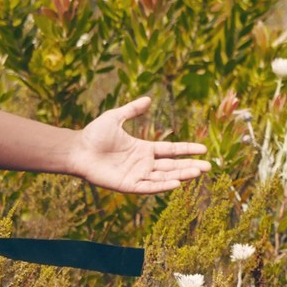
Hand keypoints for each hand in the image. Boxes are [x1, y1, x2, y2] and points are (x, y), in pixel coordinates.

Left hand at [70, 97, 211, 193]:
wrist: (77, 149)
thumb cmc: (93, 134)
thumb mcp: (116, 117)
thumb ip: (132, 109)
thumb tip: (148, 99)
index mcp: (143, 149)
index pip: (171, 151)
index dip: (187, 150)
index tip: (203, 150)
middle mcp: (143, 164)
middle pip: (172, 166)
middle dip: (190, 166)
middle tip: (209, 167)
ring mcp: (136, 175)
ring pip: (164, 177)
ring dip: (181, 175)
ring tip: (198, 172)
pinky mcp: (128, 186)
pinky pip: (149, 187)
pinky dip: (162, 186)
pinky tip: (176, 183)